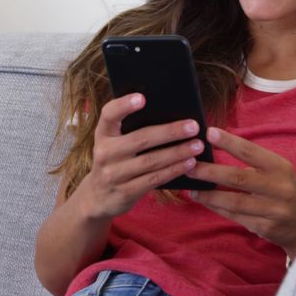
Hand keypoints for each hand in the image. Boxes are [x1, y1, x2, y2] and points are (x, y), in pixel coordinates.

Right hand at [74, 93, 205, 220]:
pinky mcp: (125, 192)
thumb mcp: (114, 143)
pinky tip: (189, 163)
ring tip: (197, 145)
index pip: (109, 114)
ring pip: (151, 161)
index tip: (143, 98)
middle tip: (193, 126)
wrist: (97, 197)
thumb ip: (131, 129)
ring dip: (177, 152)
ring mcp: (114, 174)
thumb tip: (170, 113)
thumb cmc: (114, 161)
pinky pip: (154, 179)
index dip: (124, 105)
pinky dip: (174, 170)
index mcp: (103, 134)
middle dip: (170, 132)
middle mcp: (105, 152)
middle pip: (140, 139)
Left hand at [186, 128, 295, 258]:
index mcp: (281, 167)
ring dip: (209, 195)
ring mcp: (274, 210)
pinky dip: (217, 208)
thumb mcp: (276, 171)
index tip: (208, 133)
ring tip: (192, 189)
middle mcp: (279, 188)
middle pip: (239, 178)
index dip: (229, 142)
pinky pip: (236, 217)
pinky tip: (205, 201)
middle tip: (189, 166)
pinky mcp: (266, 227)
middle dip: (210, 172)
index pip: (251, 152)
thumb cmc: (282, 190)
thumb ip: (251, 163)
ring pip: (234, 202)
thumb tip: (214, 151)